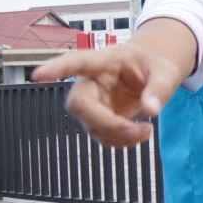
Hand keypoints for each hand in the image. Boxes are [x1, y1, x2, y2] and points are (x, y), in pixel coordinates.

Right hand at [31, 45, 182, 146]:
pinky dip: (121, 142)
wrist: (149, 74)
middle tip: (136, 130)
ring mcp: (91, 102)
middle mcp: (90, 82)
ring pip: (90, 126)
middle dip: (104, 122)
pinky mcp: (96, 119)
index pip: (77, 62)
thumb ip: (159, 88)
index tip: (37, 75)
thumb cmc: (153, 66)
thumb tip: (151, 110)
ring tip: (146, 129)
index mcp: (104, 61)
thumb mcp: (165, 71)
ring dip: (119, 136)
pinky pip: (102, 136)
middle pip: (78, 104)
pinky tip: (138, 133)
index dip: (57, 69)